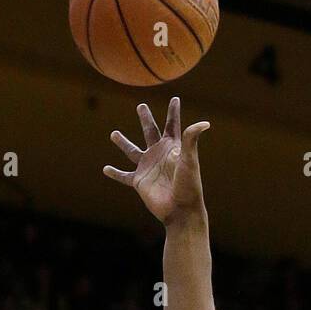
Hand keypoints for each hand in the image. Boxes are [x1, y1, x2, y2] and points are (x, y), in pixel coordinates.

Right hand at [103, 97, 208, 225]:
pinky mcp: (139, 182)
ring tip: (113, 134)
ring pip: (132, 151)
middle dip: (146, 119)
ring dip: (123, 143)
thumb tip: (204, 123)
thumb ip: (192, 140)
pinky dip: (115, 173)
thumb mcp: (190, 160)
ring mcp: (148, 167)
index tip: (175, 99)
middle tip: (141, 106)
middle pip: (150, 132)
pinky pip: (124, 176)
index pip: (172, 125)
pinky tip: (106, 169)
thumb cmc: (188, 185)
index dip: (173, 112)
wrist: (180, 210)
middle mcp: (159, 155)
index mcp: (172, 147)